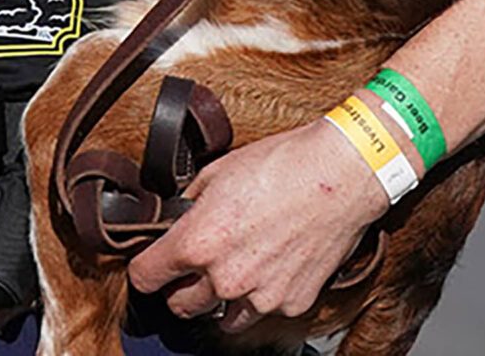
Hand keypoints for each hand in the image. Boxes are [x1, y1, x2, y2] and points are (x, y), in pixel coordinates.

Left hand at [127, 118, 387, 328]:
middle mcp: (225, 277)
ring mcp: (261, 296)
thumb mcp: (217, 173)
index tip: (151, 265)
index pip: (146, 278)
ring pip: (221, 318)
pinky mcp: (292, 303)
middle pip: (179, 306)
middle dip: (180, 289)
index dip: (145, 269)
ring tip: (234, 271)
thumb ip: (190, 203)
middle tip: (191, 270)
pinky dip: (263, 296)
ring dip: (220, 300)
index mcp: (197, 243)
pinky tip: (271, 267)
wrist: (339, 175)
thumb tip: (179, 216)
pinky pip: (264, 310)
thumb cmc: (282, 166)